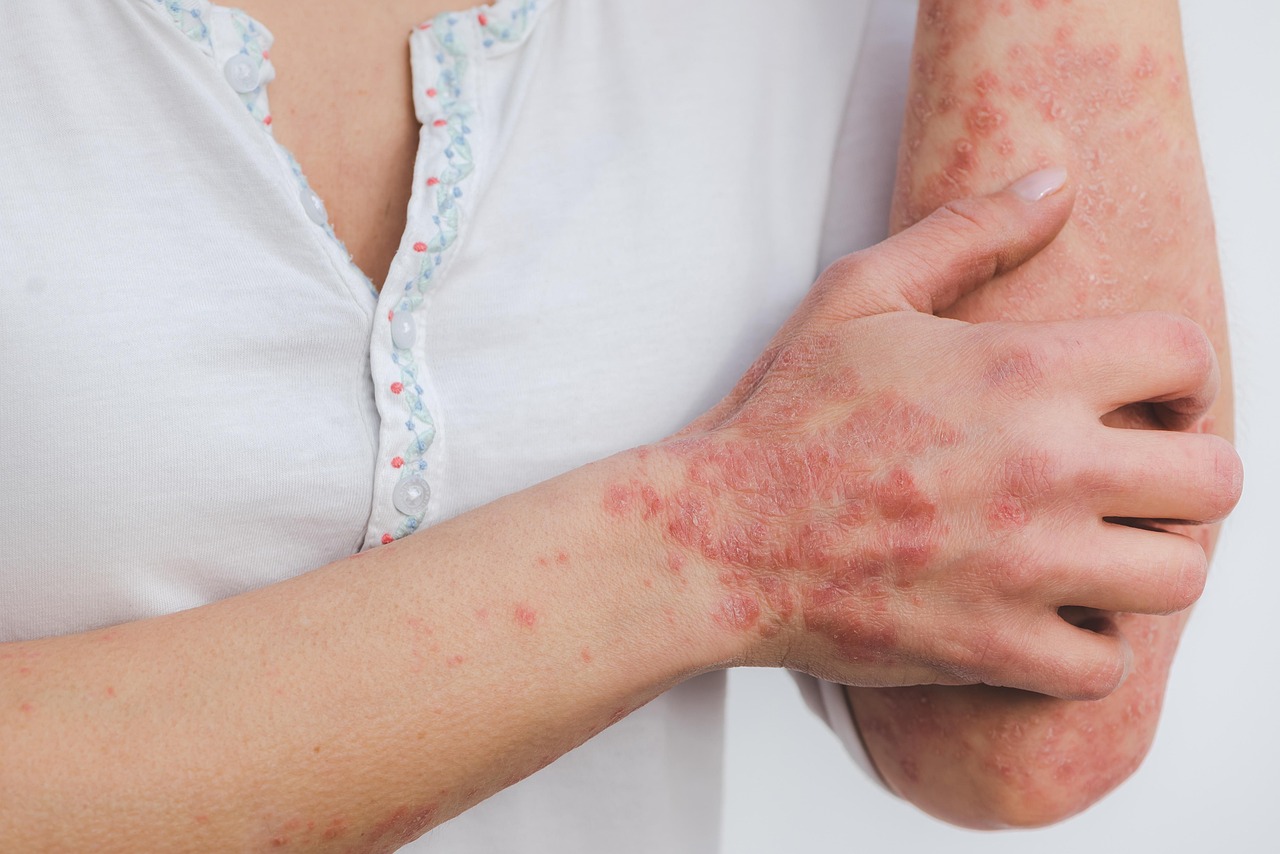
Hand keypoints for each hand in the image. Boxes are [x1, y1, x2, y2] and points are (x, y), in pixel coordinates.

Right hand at [639, 170, 1242, 699]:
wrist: (717, 535)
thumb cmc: (784, 414)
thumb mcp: (861, 294)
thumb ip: (968, 232)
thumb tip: (1056, 181)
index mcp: (1023, 372)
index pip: (1186, 358)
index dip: (1180, 375)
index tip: (1146, 399)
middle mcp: (1046, 470)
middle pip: (1214, 479)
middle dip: (1185, 472)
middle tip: (1132, 477)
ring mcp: (1025, 568)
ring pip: (1180, 576)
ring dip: (1149, 560)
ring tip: (1097, 547)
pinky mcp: (994, 646)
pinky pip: (1104, 662)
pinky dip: (1085, 643)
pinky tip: (1043, 610)